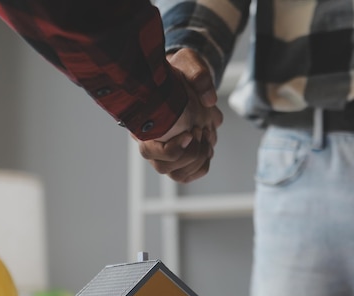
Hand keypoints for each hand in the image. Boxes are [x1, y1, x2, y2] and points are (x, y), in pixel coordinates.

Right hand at [134, 49, 221, 182]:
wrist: (182, 78)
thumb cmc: (178, 70)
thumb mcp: (187, 61)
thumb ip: (198, 74)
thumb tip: (210, 99)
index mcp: (143, 124)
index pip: (149, 152)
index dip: (171, 149)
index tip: (191, 132)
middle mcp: (152, 143)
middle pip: (164, 168)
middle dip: (189, 154)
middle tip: (200, 131)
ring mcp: (166, 153)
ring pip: (178, 175)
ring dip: (197, 161)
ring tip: (206, 136)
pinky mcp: (181, 157)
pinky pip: (189, 174)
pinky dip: (203, 165)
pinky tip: (208, 143)